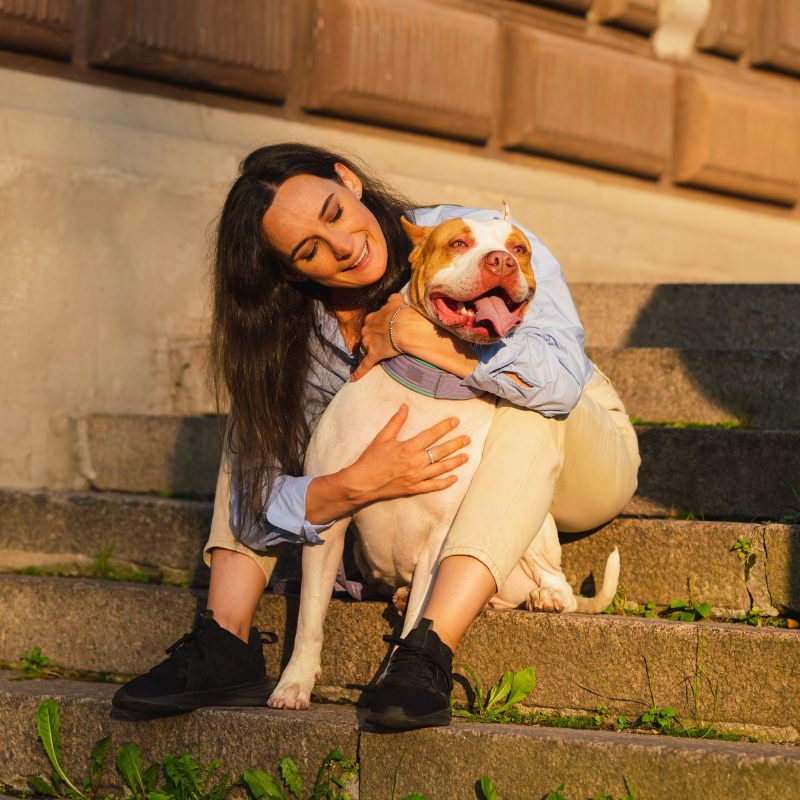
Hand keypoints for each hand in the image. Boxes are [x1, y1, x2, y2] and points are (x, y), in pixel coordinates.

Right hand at [341, 404, 469, 503]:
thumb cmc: (370, 459)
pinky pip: (433, 486)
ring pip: (441, 469)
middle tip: (468, 439)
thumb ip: (396, 422)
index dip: (445, 427)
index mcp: (408, 448)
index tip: (456, 421)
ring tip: (466, 456)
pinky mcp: (414, 488)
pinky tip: (454, 479)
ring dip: (455, 462)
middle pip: (440, 451)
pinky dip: (444, 483)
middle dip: (455, 444)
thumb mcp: (382, 437)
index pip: (431, 435)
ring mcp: (416, 477)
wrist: (361, 483)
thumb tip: (405, 407)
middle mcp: (415, 462)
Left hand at [352, 294, 415, 380]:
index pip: (370, 321)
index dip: (376, 325)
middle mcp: (367, 329)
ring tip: (373, 354)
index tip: (381, 327)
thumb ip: (393, 298)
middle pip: (366, 335)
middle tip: (380, 340)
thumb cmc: (401, 313)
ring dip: (367, 351)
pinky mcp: (373, 356)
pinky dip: (359, 372)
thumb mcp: (397, 301)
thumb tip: (394, 297)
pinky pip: (364, 365)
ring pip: (365, 348)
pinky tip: (353, 378)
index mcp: (372, 317)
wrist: (404, 326)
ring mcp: (369, 343)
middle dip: (371, 337)